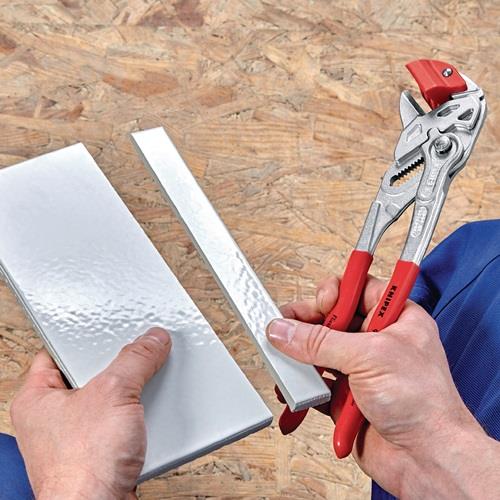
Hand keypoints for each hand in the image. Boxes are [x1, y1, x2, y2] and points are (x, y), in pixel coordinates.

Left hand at [10, 327, 170, 499]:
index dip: (84, 339)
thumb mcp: (113, 393)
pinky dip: (136, 417)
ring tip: (141, 389)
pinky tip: (146, 417)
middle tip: (132, 359)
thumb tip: (152, 340)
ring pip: (108, 400)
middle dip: (116, 368)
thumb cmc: (82, 467)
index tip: (107, 330)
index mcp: (37, 398)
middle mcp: (52, 418)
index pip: (56, 352)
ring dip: (131, 395)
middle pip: (90, 374)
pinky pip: (120, 422)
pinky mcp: (99, 452)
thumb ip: (135, 359)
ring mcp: (75, 437)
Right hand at [268, 276, 499, 497]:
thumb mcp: (369, 357)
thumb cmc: (424, 404)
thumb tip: (285, 330)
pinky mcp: (346, 395)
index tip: (320, 303)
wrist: (427, 459)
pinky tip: (291, 386)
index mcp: (396, 319)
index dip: (337, 292)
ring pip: (319, 351)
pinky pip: (315, 382)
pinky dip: (300, 385)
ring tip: (282, 357)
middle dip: (306, 323)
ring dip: (298, 355)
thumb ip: (320, 342)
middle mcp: (378, 341)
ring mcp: (361, 369)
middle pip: (332, 319)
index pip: (359, 290)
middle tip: (283, 326)